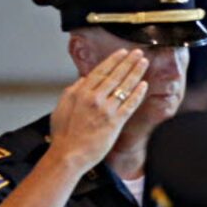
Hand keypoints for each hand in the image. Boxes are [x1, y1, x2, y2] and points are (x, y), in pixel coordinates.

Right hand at [47, 49, 149, 171]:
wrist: (68, 154)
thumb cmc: (63, 134)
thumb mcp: (62, 106)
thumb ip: (73, 90)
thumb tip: (84, 79)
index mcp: (80, 92)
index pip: (100, 71)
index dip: (113, 60)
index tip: (122, 52)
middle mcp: (93, 98)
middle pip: (115, 75)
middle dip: (128, 62)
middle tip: (138, 52)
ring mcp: (105, 110)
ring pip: (124, 87)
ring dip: (135, 73)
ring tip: (144, 63)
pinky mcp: (114, 123)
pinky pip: (129, 104)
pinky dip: (137, 94)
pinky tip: (144, 85)